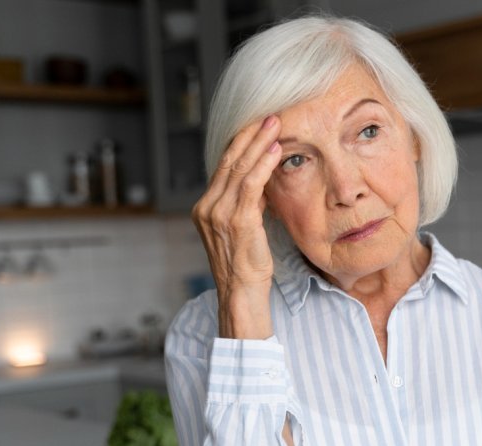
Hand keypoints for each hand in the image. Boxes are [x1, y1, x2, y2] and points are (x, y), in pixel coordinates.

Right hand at [191, 115, 283, 338]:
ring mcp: (219, 214)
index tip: (256, 125)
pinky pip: (251, 185)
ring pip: (239, 168)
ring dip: (259, 143)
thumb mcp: (243, 229)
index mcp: (205, 207)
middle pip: (229, 161)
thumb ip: (247, 205)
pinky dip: (263, 164)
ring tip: (275, 124)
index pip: (222, 167)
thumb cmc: (246, 266)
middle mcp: (207, 207)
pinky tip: (276, 150)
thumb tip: (261, 182)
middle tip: (269, 115)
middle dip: (250, 135)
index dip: (240, 143)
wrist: (241, 293)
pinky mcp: (237, 221)